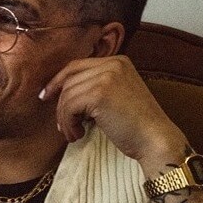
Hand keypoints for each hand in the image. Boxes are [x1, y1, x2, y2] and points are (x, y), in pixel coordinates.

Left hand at [42, 56, 186, 173]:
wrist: (155, 140)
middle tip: (65, 126)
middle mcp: (113, 64)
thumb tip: (56, 90)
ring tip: (74, 133)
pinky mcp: (99, 93)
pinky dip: (68, 124)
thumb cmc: (135, 125)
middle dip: (61, 105)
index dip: (57, 81)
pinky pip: (69, 107)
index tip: (46, 96)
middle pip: (68, 80)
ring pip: (66, 96)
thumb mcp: (116, 95)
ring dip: (65, 119)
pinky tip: (78, 135)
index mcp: (118, 61)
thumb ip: (94, 85)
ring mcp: (107, 77)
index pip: (76, 66)